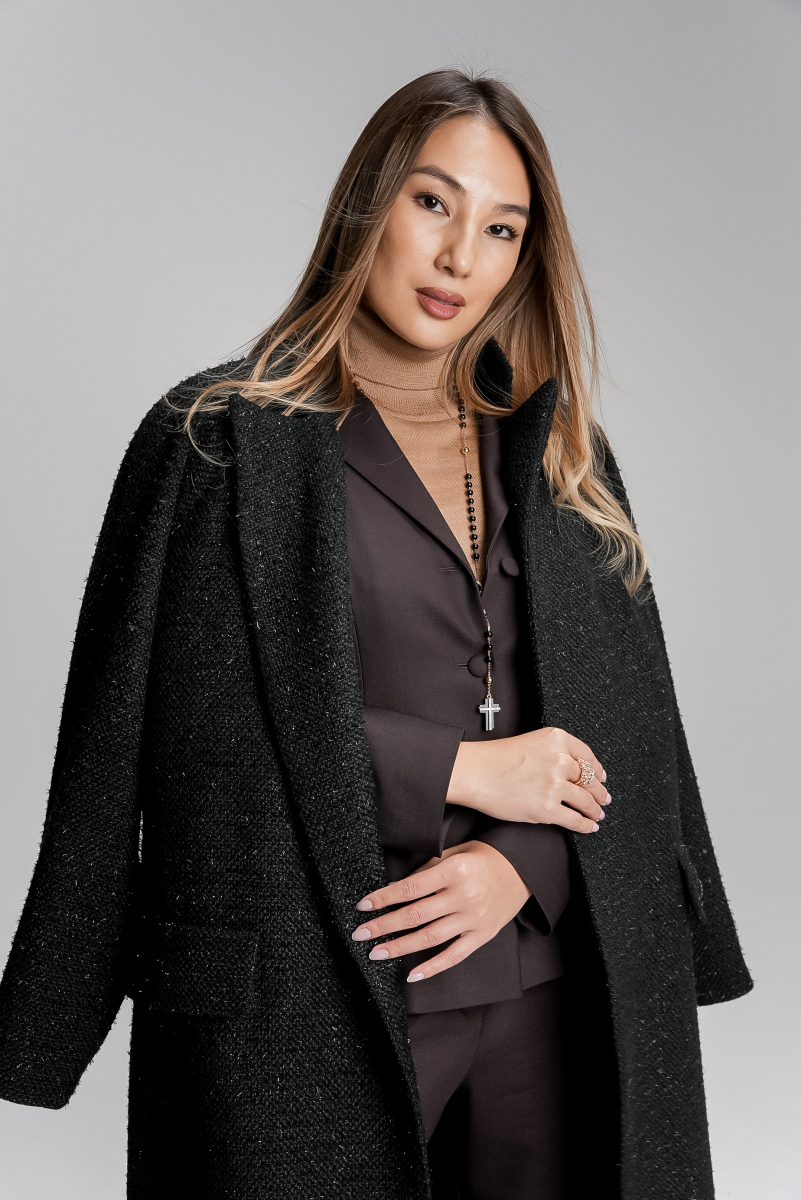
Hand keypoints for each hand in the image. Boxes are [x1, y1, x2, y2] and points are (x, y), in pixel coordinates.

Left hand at [352, 840, 530, 982]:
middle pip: (415, 915)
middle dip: (384, 925)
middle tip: (360, 934)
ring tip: (377, 953)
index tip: (362, 906)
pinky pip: (455, 955)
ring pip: (430, 937)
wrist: (523, 869)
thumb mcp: (454, 853)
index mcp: (454, 870)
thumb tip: (395, 888)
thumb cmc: (483, 857)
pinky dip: (433, 967)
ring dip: (400, 947)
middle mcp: (464, 896)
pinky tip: (412, 975)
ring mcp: (474, 918)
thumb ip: (426, 869)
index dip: (383, 898)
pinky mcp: (483, 935)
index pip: (410, 888)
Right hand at [446, 726, 609, 833]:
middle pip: (590, 779)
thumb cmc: (495, 759)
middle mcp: (559, 760)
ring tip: (597, 814)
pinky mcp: (548, 808)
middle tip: (603, 799)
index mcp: (557, 739)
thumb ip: (554, 752)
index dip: (598, 769)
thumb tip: (576, 770)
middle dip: (599, 792)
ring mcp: (555, 785)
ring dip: (595, 809)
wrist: (474, 773)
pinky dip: (586, 824)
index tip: (602, 777)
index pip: (588, 756)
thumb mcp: (532, 743)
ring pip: (586, 800)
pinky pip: (575, 819)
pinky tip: (589, 826)